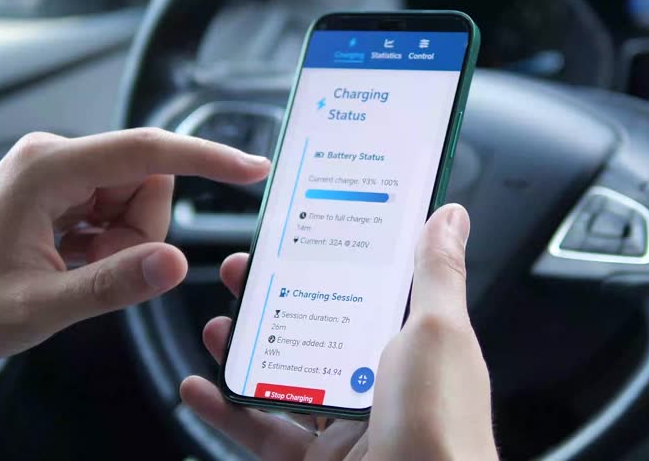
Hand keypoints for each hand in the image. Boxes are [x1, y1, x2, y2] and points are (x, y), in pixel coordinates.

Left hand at [0, 128, 269, 457]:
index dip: (206, 159)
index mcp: (47, 169)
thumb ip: (113, 285)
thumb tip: (176, 263)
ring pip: (134, 201)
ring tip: (73, 273)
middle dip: (140, 233)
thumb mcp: (41, 305)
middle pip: (146, 182)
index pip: (147, 151)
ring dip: (122, 244)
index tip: (251, 169)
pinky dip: (106, 246)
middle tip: (94, 272)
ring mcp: (55, 176)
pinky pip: (113, 213)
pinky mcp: (57, 194)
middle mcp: (54, 159)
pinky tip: (67, 265)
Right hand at [180, 204, 497, 459]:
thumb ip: (436, 272)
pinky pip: (259, 433)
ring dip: (243, 351)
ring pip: (282, 380)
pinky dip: (223, 412)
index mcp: (414, 348)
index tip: (297, 235)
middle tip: (241, 273)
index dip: (330, 261)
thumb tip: (450, 216)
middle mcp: (380, 386)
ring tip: (217, 325)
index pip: (366, 291)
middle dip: (273, 300)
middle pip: (315, 331)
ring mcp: (344, 429)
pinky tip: (198, 387)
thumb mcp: (439, 331)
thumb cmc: (440, 424)